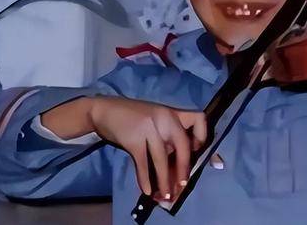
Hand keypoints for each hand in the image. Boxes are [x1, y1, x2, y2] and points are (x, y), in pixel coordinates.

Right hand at [88, 96, 205, 200]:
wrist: (104, 110)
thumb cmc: (133, 116)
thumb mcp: (156, 117)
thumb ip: (168, 135)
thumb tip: (176, 167)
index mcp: (173, 112)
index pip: (199, 118)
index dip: (202, 136)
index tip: (197, 150)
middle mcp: (165, 118)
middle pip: (183, 145)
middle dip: (184, 168)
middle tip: (183, 184)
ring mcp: (149, 128)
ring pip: (162, 159)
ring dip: (165, 180)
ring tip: (167, 195)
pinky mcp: (134, 139)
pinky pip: (143, 163)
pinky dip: (145, 179)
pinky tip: (148, 190)